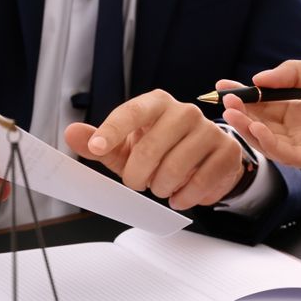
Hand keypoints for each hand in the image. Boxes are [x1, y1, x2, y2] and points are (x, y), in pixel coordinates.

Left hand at [64, 89, 244, 209]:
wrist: (203, 157)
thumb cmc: (159, 149)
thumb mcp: (126, 147)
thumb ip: (99, 142)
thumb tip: (72, 134)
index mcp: (156, 103)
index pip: (131, 112)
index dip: (112, 131)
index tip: (97, 148)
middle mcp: (184, 111)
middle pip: (151, 148)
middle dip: (138, 175)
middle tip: (138, 182)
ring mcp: (209, 130)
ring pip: (176, 168)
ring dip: (162, 188)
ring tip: (161, 187)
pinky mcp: (227, 151)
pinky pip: (201, 183)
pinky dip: (185, 197)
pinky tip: (180, 195)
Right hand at [220, 61, 300, 169]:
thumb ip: (295, 73)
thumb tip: (259, 78)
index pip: (266, 103)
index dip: (244, 95)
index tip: (222, 85)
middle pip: (263, 123)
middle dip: (241, 112)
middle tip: (224, 101)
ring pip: (270, 141)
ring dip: (248, 128)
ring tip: (233, 113)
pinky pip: (289, 154)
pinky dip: (269, 143)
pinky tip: (256, 128)